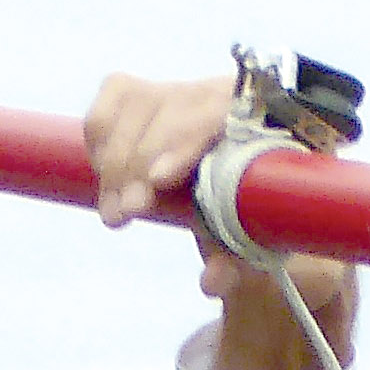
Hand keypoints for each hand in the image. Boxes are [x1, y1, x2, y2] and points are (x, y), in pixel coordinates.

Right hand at [84, 67, 354, 369]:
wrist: (248, 175)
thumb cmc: (258, 208)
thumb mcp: (256, 235)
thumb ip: (237, 257)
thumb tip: (210, 283)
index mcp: (267, 115)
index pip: (222, 111)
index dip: (185, 141)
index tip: (158, 180)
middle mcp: (224, 90)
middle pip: (172, 108)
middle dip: (139, 163)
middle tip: (125, 214)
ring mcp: (184, 86)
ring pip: (137, 102)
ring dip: (115, 158)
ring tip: (113, 212)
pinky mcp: (149, 88)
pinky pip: (115, 94)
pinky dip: (101, 132)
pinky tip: (103, 172)